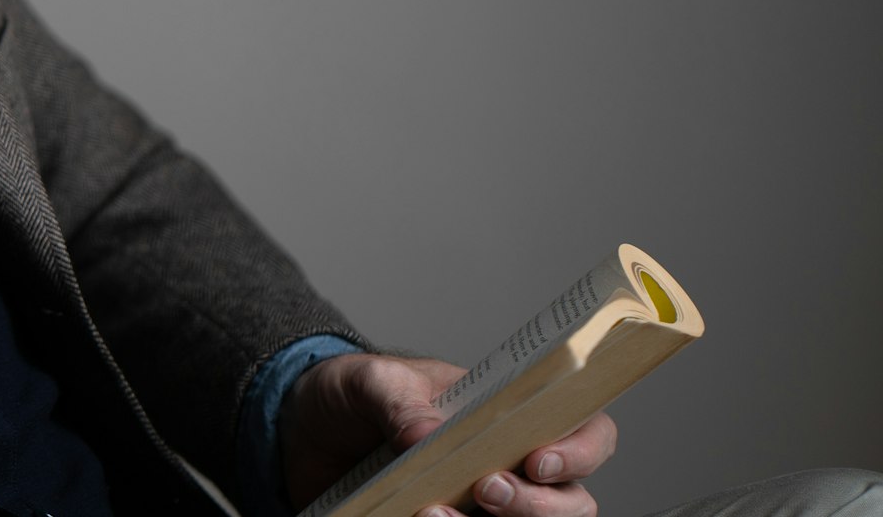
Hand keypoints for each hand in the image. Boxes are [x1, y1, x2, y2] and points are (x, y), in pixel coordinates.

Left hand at [279, 352, 617, 516]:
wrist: (302, 431)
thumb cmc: (351, 394)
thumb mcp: (370, 381)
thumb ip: (400, 400)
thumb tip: (428, 434)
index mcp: (507, 413)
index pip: (582, 431)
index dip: (579, 450)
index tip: (537, 461)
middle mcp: (508, 464)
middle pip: (570, 500)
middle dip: (539, 504)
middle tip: (486, 490)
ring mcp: (480, 506)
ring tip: (436, 515)